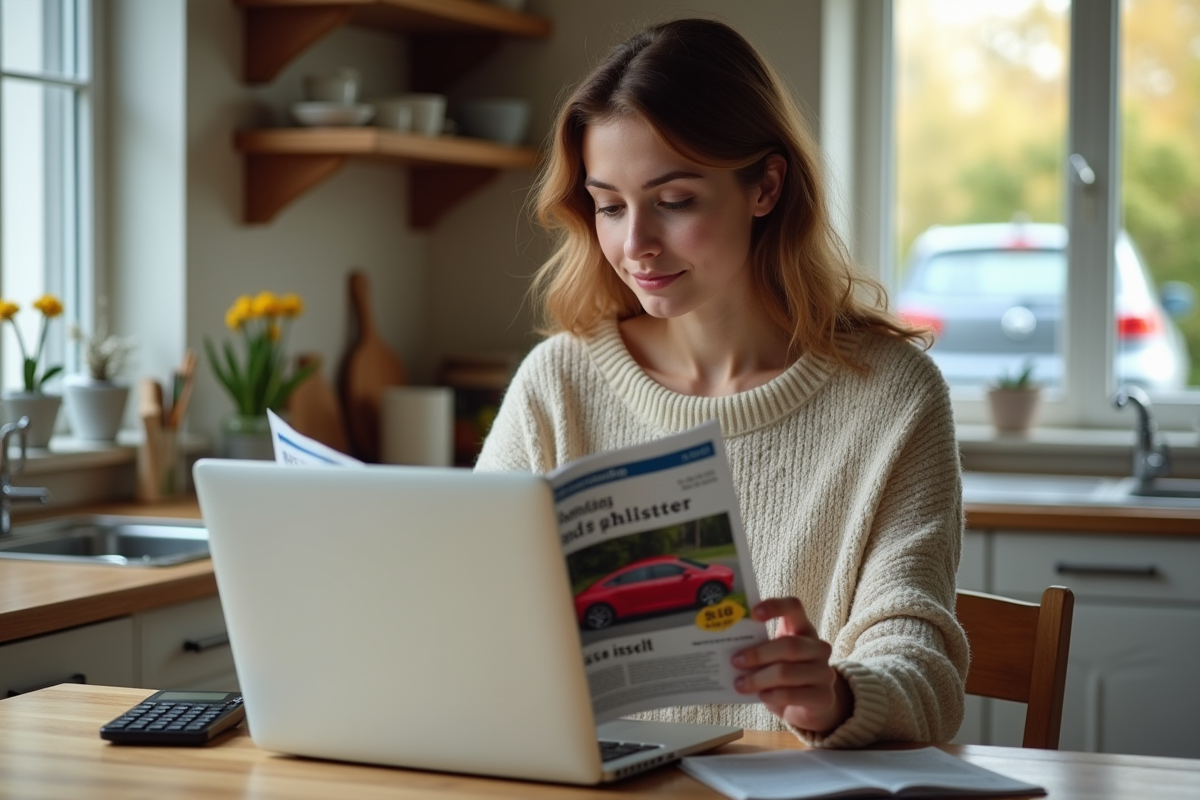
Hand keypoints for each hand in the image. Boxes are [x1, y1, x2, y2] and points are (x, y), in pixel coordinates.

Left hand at [731, 597, 851, 733]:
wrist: (809, 706)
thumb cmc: (785, 675)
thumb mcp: (774, 657)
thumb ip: (760, 648)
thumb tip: (729, 649)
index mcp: (803, 629)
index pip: (794, 607)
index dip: (775, 606)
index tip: (753, 613)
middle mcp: (818, 648)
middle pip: (789, 645)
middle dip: (758, 654)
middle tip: (735, 661)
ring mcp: (824, 673)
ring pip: (786, 672)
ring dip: (758, 679)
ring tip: (740, 684)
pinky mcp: (824, 697)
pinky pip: (791, 694)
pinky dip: (771, 695)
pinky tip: (760, 696)